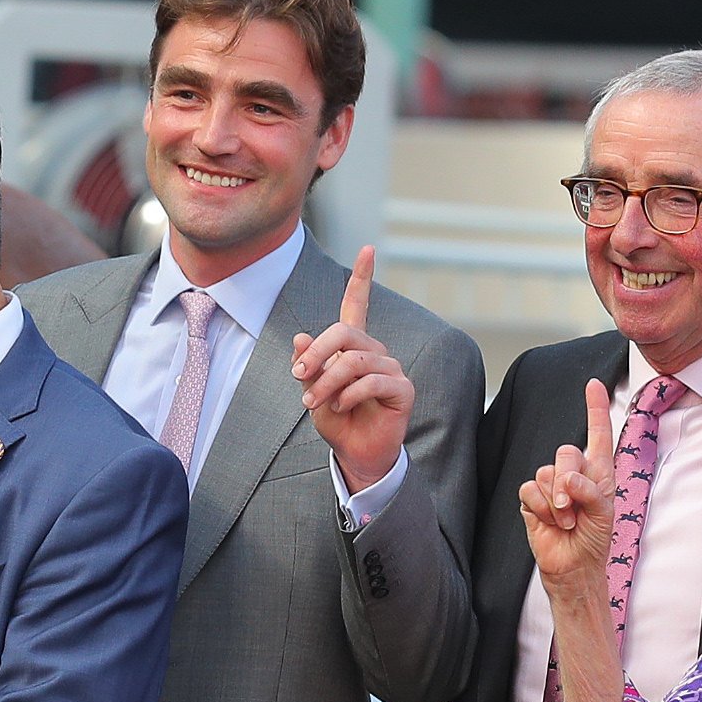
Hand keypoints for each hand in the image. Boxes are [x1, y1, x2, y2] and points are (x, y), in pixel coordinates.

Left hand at [290, 245, 412, 493]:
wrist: (355, 453)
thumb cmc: (336, 420)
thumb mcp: (312, 391)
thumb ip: (308, 366)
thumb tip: (300, 338)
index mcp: (353, 346)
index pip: (357, 305)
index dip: (362, 277)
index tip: (368, 248)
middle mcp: (374, 351)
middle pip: (345, 333)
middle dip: (318, 352)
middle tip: (298, 374)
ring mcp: (391, 367)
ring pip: (354, 361)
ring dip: (327, 382)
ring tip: (315, 402)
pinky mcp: (402, 388)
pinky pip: (372, 381)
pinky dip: (349, 395)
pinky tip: (341, 407)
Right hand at [518, 377, 617, 603]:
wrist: (573, 567)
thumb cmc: (594, 540)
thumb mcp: (604, 513)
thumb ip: (590, 490)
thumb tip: (565, 479)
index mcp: (598, 471)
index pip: (597, 433)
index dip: (595, 407)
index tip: (593, 384)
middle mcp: (574, 473)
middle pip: (565, 451)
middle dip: (569, 479)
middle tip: (574, 508)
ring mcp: (550, 484)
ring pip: (545, 472)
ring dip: (556, 503)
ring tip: (566, 521)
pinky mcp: (530, 498)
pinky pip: (529, 489)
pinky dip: (540, 508)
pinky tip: (549, 522)